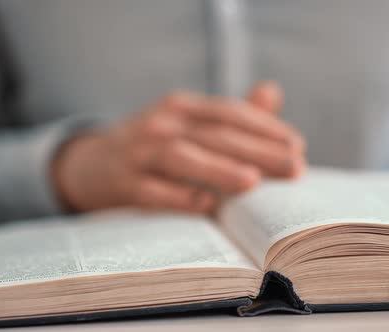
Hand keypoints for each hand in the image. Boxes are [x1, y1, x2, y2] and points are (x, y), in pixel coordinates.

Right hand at [51, 81, 306, 213]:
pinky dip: (179, 197)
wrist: (91, 163)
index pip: (228, 112)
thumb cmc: (153, 145)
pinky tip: (206, 206)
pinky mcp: (123, 183)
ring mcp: (138, 153)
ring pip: (182, 157)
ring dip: (219, 169)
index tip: (297, 145)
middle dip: (257, 151)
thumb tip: (271, 93)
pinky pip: (152, 191)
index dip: (264, 127)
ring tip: (253, 182)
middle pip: (214, 135)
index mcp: (181, 107)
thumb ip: (229, 113)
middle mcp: (160, 124)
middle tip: (294, 167)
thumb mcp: (186, 123)